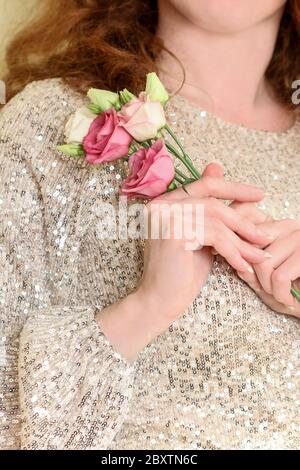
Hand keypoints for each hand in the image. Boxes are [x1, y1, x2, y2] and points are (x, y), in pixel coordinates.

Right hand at [98, 164, 270, 358]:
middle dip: (243, 220)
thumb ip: (211, 214)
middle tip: (265, 235)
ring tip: (258, 256)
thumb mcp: (202, 238)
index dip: (234, 188)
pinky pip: (214, 236)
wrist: (160, 301)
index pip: (204, 184)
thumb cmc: (181, 273)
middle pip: (213, 202)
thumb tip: (222, 171)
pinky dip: (233, 251)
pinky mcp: (173, 233)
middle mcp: (161, 205)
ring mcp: (165, 217)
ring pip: (216, 220)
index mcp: (166, 202)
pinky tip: (242, 266)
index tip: (259, 195)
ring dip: (241, 240)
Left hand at [236, 217, 299, 316]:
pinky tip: (289, 300)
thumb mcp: (268, 283)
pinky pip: (280, 276)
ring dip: (269, 288)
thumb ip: (250, 269)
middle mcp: (291, 226)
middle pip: (250, 246)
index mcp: (279, 227)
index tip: (221, 254)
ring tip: (281, 296)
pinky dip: (281, 294)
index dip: (231, 239)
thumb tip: (230, 258)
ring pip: (263, 263)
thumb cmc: (296, 295)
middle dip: (252, 273)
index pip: (244, 218)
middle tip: (267, 290)